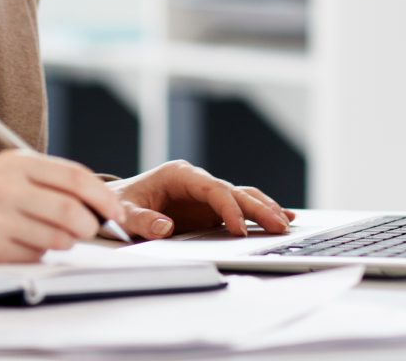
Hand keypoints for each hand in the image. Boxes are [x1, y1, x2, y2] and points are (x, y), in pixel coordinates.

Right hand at [0, 149, 126, 262]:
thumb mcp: (9, 169)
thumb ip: (50, 180)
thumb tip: (97, 204)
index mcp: (18, 163)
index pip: (75, 178)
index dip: (103, 198)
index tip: (116, 212)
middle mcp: (9, 189)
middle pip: (71, 212)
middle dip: (90, 225)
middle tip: (88, 228)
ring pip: (57, 239)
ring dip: (65, 242)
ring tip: (51, 233)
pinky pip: (34, 257)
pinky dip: (39, 253)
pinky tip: (22, 242)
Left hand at [107, 160, 295, 240]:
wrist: (118, 203)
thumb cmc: (122, 204)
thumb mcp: (125, 213)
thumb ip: (142, 220)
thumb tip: (165, 228)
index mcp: (179, 175)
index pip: (212, 188)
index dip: (228, 207)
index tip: (239, 229)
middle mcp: (197, 181)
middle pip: (233, 191)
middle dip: (257, 208)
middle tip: (279, 226)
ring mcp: (206, 195)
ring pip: (242, 197)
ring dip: (264, 209)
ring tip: (287, 224)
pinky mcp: (210, 209)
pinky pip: (240, 207)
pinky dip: (261, 211)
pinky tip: (284, 217)